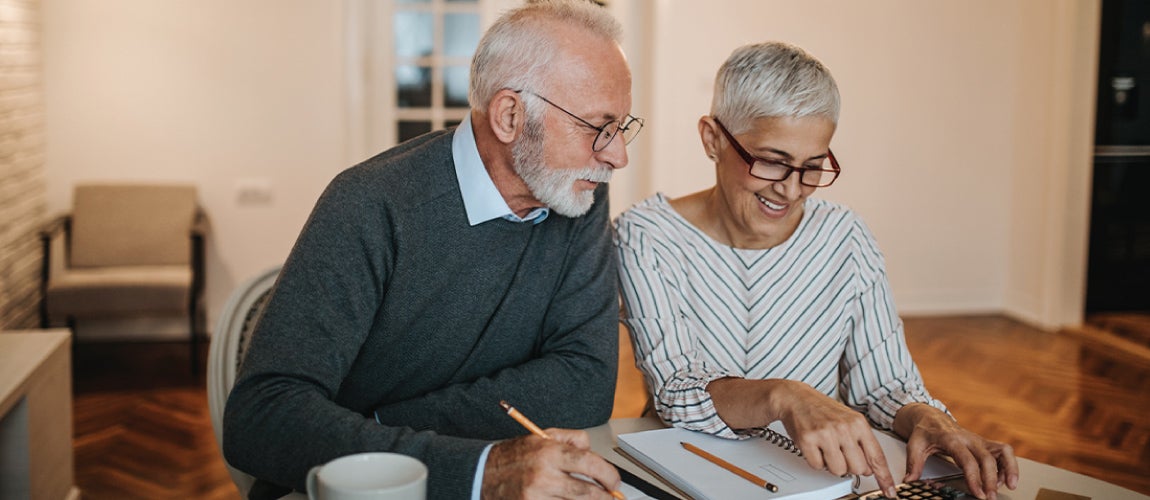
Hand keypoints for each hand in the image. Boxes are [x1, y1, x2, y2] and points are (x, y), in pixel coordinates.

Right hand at [481, 428, 620, 498]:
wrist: (483, 474)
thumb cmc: (514, 456)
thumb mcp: (542, 437)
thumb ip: (571, 439)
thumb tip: (593, 450)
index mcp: (549, 453)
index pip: (590, 464)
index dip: (609, 475)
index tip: (615, 482)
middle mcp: (544, 475)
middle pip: (587, 493)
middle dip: (605, 497)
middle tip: (612, 497)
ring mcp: (537, 496)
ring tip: (592, 499)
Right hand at [774, 382, 899, 497]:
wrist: (796, 398)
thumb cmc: (822, 409)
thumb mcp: (849, 420)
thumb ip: (862, 443)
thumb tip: (869, 468)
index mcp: (858, 423)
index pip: (876, 457)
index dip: (884, 477)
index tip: (889, 490)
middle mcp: (844, 428)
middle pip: (858, 469)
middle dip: (850, 466)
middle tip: (841, 454)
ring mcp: (826, 434)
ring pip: (838, 470)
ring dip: (832, 465)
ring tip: (826, 449)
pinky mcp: (808, 440)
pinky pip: (818, 466)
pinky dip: (816, 461)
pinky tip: (815, 447)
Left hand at [897, 404, 1018, 499]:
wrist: (931, 418)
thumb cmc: (924, 432)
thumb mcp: (914, 445)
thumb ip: (913, 464)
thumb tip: (909, 481)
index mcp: (951, 439)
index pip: (967, 460)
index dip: (974, 477)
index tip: (978, 493)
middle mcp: (969, 438)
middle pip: (987, 459)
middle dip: (991, 480)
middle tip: (990, 497)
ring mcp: (979, 440)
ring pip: (1002, 451)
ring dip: (1009, 468)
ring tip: (1009, 486)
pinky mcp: (985, 443)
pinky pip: (1004, 451)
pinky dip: (1009, 465)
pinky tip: (1005, 479)